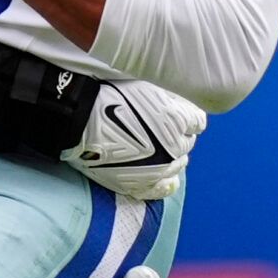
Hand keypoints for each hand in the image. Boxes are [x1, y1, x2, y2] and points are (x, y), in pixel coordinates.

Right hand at [63, 78, 204, 200]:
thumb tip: (181, 105)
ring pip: (178, 166)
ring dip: (172, 157)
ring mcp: (159, 170)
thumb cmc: (110, 97)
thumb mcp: (146, 87)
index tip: (175, 112)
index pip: (197, 122)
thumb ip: (169, 99)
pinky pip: (161, 189)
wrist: (80, 120)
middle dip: (179, 135)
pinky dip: (165, 184)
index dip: (186, 115)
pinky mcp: (141, 184)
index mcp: (178, 121)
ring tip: (158, 150)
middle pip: (188, 144)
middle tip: (160, 128)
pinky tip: (166, 179)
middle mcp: (174, 148)